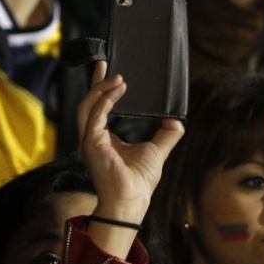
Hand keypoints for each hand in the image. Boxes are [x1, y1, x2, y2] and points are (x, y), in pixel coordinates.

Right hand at [77, 61, 182, 235]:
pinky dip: (105, 100)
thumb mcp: (157, 150)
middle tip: (105, 64)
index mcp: (102, 139)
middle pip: (88, 102)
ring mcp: (88, 140)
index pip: (98, 108)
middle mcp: (92, 138)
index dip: (102, 89)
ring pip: (88, 106)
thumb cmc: (139, 181)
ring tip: (117, 77)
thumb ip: (166, 133)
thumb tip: (176, 118)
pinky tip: (118, 90)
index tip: (108, 72)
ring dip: (101, 89)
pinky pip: (95, 115)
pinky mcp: (91, 142)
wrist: (132, 199)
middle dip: (96, 82)